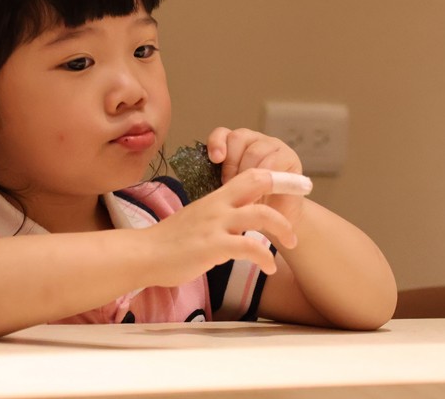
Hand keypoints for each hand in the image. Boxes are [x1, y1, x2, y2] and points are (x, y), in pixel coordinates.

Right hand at [143, 169, 298, 286]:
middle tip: (299, 207)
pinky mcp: (213, 246)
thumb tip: (236, 227)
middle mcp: (217, 206)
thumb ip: (217, 219)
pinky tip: (268, 268)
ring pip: (261, 215)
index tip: (295, 182)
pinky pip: (249, 247)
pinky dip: (265, 258)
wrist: (144, 254)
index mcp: (215, 199)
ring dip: (283, 228)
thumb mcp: (196, 221)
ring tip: (290, 243)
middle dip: (285, 190)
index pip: (249, 175)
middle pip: (258, 182)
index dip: (275, 177)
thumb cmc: (169, 243)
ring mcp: (216, 225)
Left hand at [205, 127, 304, 225]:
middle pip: (237, 138)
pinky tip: (262, 189)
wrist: (279, 218)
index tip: (215, 159)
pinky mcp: (289, 157)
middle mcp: (254, 141)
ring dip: (247, 171)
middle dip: (231, 163)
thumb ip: (219, 177)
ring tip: (246, 190)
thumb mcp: (230, 189)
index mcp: (236, 145)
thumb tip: (200, 175)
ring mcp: (273, 146)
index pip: (222, 134)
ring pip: (254, 150)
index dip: (216, 142)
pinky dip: (265, 175)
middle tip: (230, 184)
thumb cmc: (251, 204)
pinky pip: (274, 160)